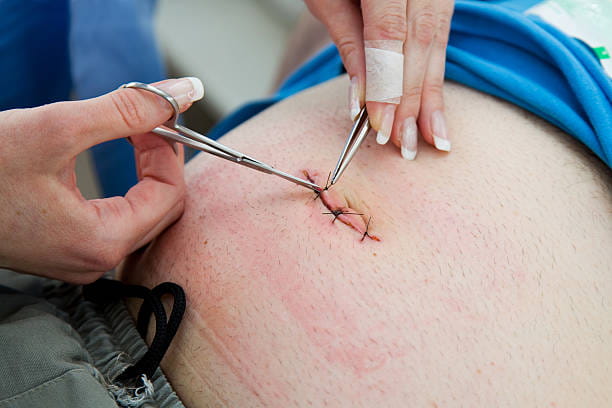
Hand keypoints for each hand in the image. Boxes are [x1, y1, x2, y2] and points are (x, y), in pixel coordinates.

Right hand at [0, 77, 203, 283]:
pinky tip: (113, 151)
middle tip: (145, 118)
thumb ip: (125, 111)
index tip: (156, 114)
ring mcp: (80, 257)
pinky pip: (115, 216)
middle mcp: (95, 259)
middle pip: (161, 207)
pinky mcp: (65, 246)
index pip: (171, 195)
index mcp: (100, 242)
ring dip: (143, 168)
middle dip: (159, 157)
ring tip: (131, 128)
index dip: (170, 149)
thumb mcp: (56, 128)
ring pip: (141, 211)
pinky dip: (123, 182)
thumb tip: (184, 91)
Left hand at [305, 0, 453, 158]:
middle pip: (420, 43)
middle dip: (412, 99)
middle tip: (406, 145)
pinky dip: (436, 75)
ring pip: (438, 43)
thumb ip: (350, 43)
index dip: (387, 84)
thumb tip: (361, 100)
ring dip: (433, 95)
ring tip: (432, 139)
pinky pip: (442, 38)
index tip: (382, 125)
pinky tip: (435, 106)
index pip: (389, 34)